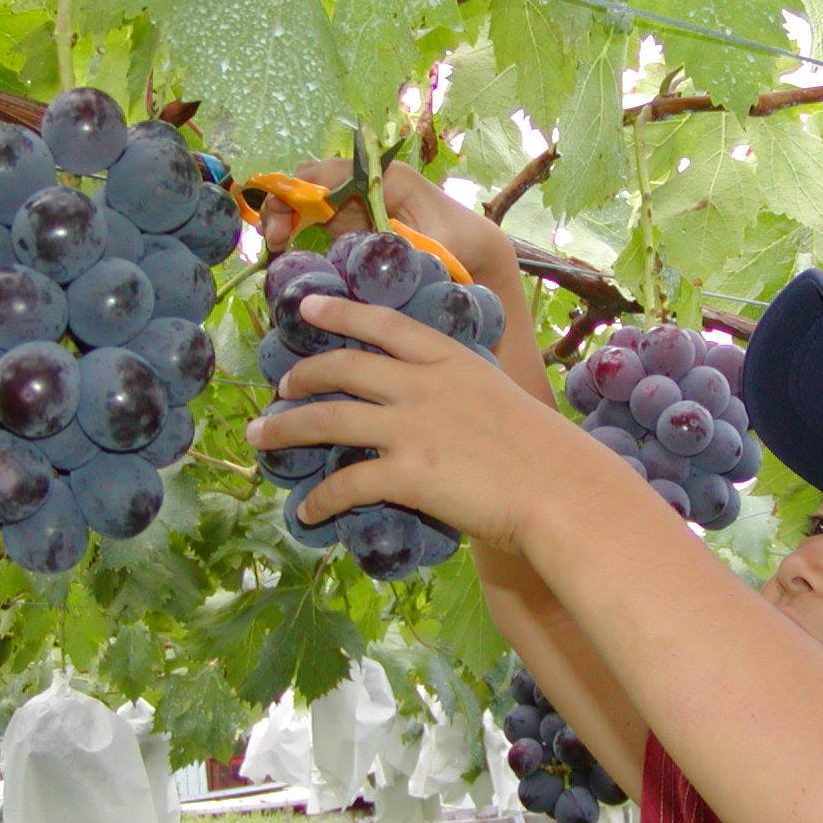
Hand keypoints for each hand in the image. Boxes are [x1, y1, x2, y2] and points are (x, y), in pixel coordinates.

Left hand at [244, 294, 615, 551]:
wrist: (561, 490)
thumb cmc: (543, 450)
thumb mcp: (498, 395)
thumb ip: (459, 390)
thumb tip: (433, 404)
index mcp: (448, 358)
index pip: (381, 323)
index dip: (338, 313)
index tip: (307, 310)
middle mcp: (421, 384)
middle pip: (342, 367)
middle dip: (302, 376)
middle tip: (281, 389)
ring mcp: (410, 427)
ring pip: (327, 419)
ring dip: (286, 430)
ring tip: (262, 437)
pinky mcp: (406, 474)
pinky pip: (345, 485)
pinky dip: (319, 500)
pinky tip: (307, 513)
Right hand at [257, 159, 515, 282]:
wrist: (476, 251)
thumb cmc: (462, 241)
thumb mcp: (439, 247)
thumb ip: (406, 248)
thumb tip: (365, 255)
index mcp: (387, 176)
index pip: (331, 172)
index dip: (301, 193)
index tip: (284, 222)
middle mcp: (367, 182)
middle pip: (311, 181)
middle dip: (285, 203)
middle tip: (273, 238)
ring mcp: (357, 201)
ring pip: (307, 200)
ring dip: (285, 218)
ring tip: (274, 246)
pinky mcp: (352, 222)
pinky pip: (314, 220)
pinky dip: (295, 231)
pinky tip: (283, 251)